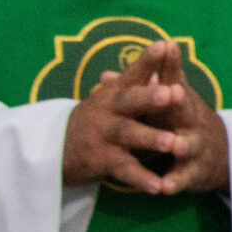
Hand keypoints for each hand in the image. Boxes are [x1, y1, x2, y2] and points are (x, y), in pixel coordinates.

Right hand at [62, 41, 190, 191]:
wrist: (56, 149)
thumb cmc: (96, 119)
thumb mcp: (111, 97)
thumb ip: (137, 78)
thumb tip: (164, 45)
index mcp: (112, 92)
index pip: (131, 73)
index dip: (147, 60)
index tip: (164, 45)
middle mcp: (106, 109)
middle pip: (129, 101)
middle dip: (151, 97)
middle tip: (175, 92)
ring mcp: (101, 135)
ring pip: (128, 135)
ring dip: (152, 139)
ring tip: (175, 143)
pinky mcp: (99, 160)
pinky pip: (123, 170)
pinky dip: (141, 178)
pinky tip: (159, 187)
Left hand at [130, 42, 229, 196]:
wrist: (216, 154)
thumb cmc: (182, 121)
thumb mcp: (164, 103)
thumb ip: (138, 89)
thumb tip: (105, 75)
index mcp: (180, 101)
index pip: (174, 78)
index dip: (171, 63)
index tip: (167, 46)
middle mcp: (191, 120)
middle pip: (185, 108)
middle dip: (179, 101)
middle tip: (174, 92)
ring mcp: (195, 145)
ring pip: (188, 144)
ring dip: (181, 144)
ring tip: (175, 146)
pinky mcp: (195, 171)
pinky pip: (184, 177)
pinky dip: (175, 181)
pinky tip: (164, 187)